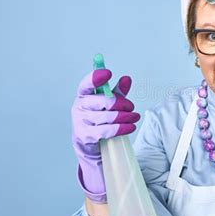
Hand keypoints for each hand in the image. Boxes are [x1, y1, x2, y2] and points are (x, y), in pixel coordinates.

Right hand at [71, 69, 139, 202]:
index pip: (86, 84)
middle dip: (122, 104)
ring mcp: (81, 122)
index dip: (96, 78)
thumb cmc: (99, 117)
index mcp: (83, 95)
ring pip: (107, 117)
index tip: (108, 73)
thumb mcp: (108, 103)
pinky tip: (130, 127)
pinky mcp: (86, 136)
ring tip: (135, 117)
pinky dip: (121, 128)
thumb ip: (117, 91)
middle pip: (104, 101)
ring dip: (125, 117)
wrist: (88, 142)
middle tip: (131, 107)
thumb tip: (127, 79)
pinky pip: (107, 131)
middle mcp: (79, 106)